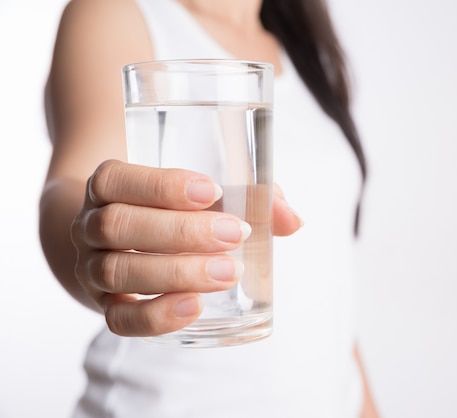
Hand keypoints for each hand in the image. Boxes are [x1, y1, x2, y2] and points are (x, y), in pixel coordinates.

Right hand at [71, 160, 301, 336]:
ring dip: (176, 273)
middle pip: (118, 226)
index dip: (161, 185)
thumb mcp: (202, 192)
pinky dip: (157, 315)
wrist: (119, 244)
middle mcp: (89, 226)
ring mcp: (92, 269)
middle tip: (235, 235)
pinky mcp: (107, 307)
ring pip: (118, 272)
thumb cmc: (173, 209)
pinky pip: (120, 320)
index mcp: (108, 186)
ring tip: (228, 273)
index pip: (116, 180)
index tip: (213, 190)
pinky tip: (195, 307)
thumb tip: (294, 220)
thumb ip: (252, 197)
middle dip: (181, 232)